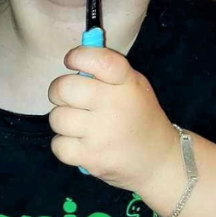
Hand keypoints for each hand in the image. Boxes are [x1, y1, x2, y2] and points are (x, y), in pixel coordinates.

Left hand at [48, 47, 179, 191]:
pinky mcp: (92, 158)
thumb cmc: (139, 116)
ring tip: (78, 124)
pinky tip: (79, 143)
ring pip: (57, 118)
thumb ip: (106, 70)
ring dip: (63, 120)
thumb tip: (72, 56)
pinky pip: (58, 145)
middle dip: (59, 91)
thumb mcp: (134, 86)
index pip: (98, 60)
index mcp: (127, 83)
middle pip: (65, 88)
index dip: (78, 56)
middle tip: (67, 97)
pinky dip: (64, 144)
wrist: (158, 160)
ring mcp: (102, 134)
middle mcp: (115, 106)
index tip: (70, 61)